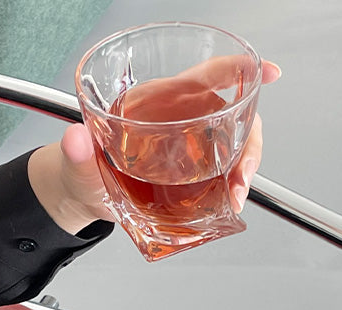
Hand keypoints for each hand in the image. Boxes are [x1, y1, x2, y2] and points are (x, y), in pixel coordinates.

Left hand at [27, 60, 281, 232]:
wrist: (86, 196)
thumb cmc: (84, 169)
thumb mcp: (78, 162)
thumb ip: (76, 151)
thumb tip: (74, 138)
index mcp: (160, 102)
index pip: (207, 77)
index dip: (239, 71)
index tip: (267, 72)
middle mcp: (182, 122)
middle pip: (234, 120)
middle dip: (248, 147)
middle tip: (241, 179)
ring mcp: (191, 151)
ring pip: (234, 152)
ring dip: (243, 174)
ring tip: (233, 199)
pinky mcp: (195, 177)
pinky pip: (223, 179)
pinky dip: (231, 192)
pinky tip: (228, 206)